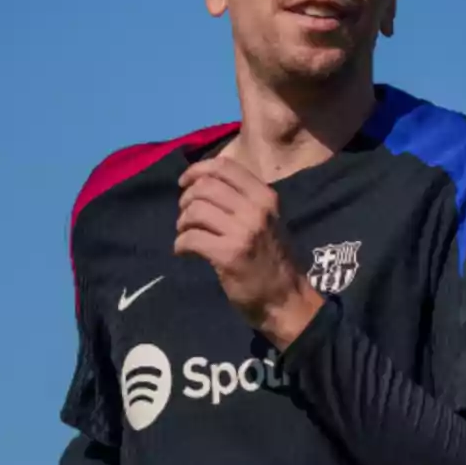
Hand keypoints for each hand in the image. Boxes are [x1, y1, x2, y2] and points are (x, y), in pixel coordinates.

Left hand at [175, 157, 323, 347]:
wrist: (286, 299)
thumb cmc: (272, 258)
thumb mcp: (267, 219)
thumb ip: (243, 199)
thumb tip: (203, 182)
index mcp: (265, 196)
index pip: (225, 166)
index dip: (197, 170)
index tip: (185, 183)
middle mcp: (256, 209)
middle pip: (205, 186)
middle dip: (186, 199)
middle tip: (185, 216)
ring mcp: (243, 232)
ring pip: (195, 210)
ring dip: (182, 222)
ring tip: (185, 234)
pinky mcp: (229, 255)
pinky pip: (191, 238)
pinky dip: (180, 244)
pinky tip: (184, 251)